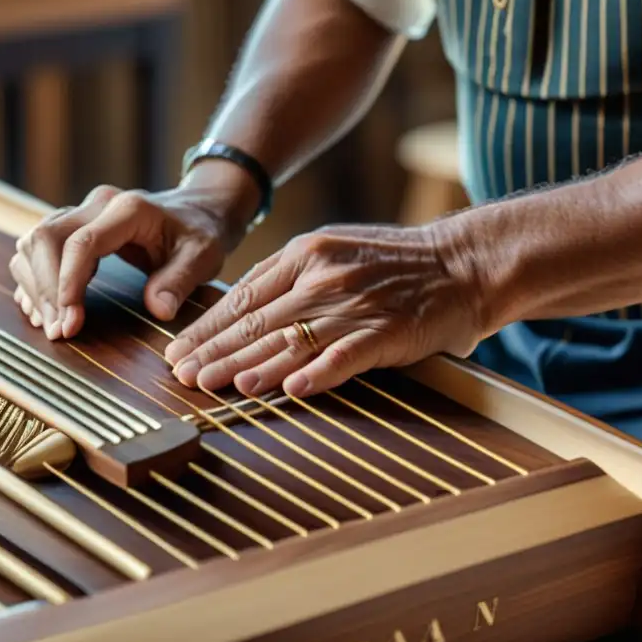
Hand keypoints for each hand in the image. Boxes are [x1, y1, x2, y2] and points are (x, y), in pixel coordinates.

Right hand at [9, 168, 257, 339]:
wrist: (198, 212)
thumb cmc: (201, 233)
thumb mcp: (203, 256)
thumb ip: (180, 280)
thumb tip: (159, 309)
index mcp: (127, 208)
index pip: (81, 242)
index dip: (67, 283)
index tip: (70, 323)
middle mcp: (96, 205)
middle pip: (46, 237)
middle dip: (45, 289)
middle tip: (58, 332)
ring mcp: (80, 213)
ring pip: (34, 242)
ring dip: (35, 286)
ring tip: (52, 325)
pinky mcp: (73, 228)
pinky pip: (37, 249)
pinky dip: (34, 280)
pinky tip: (45, 310)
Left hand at [162, 222, 485, 397]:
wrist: (464, 262)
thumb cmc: (394, 262)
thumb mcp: (333, 251)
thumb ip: (289, 276)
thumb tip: (240, 307)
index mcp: (304, 254)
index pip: (243, 297)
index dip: (207, 328)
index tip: (178, 351)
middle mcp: (322, 276)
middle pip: (258, 321)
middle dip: (215, 352)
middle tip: (184, 376)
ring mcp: (354, 303)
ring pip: (292, 339)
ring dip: (252, 366)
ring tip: (220, 384)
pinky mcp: (387, 330)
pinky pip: (346, 354)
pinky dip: (319, 373)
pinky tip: (292, 390)